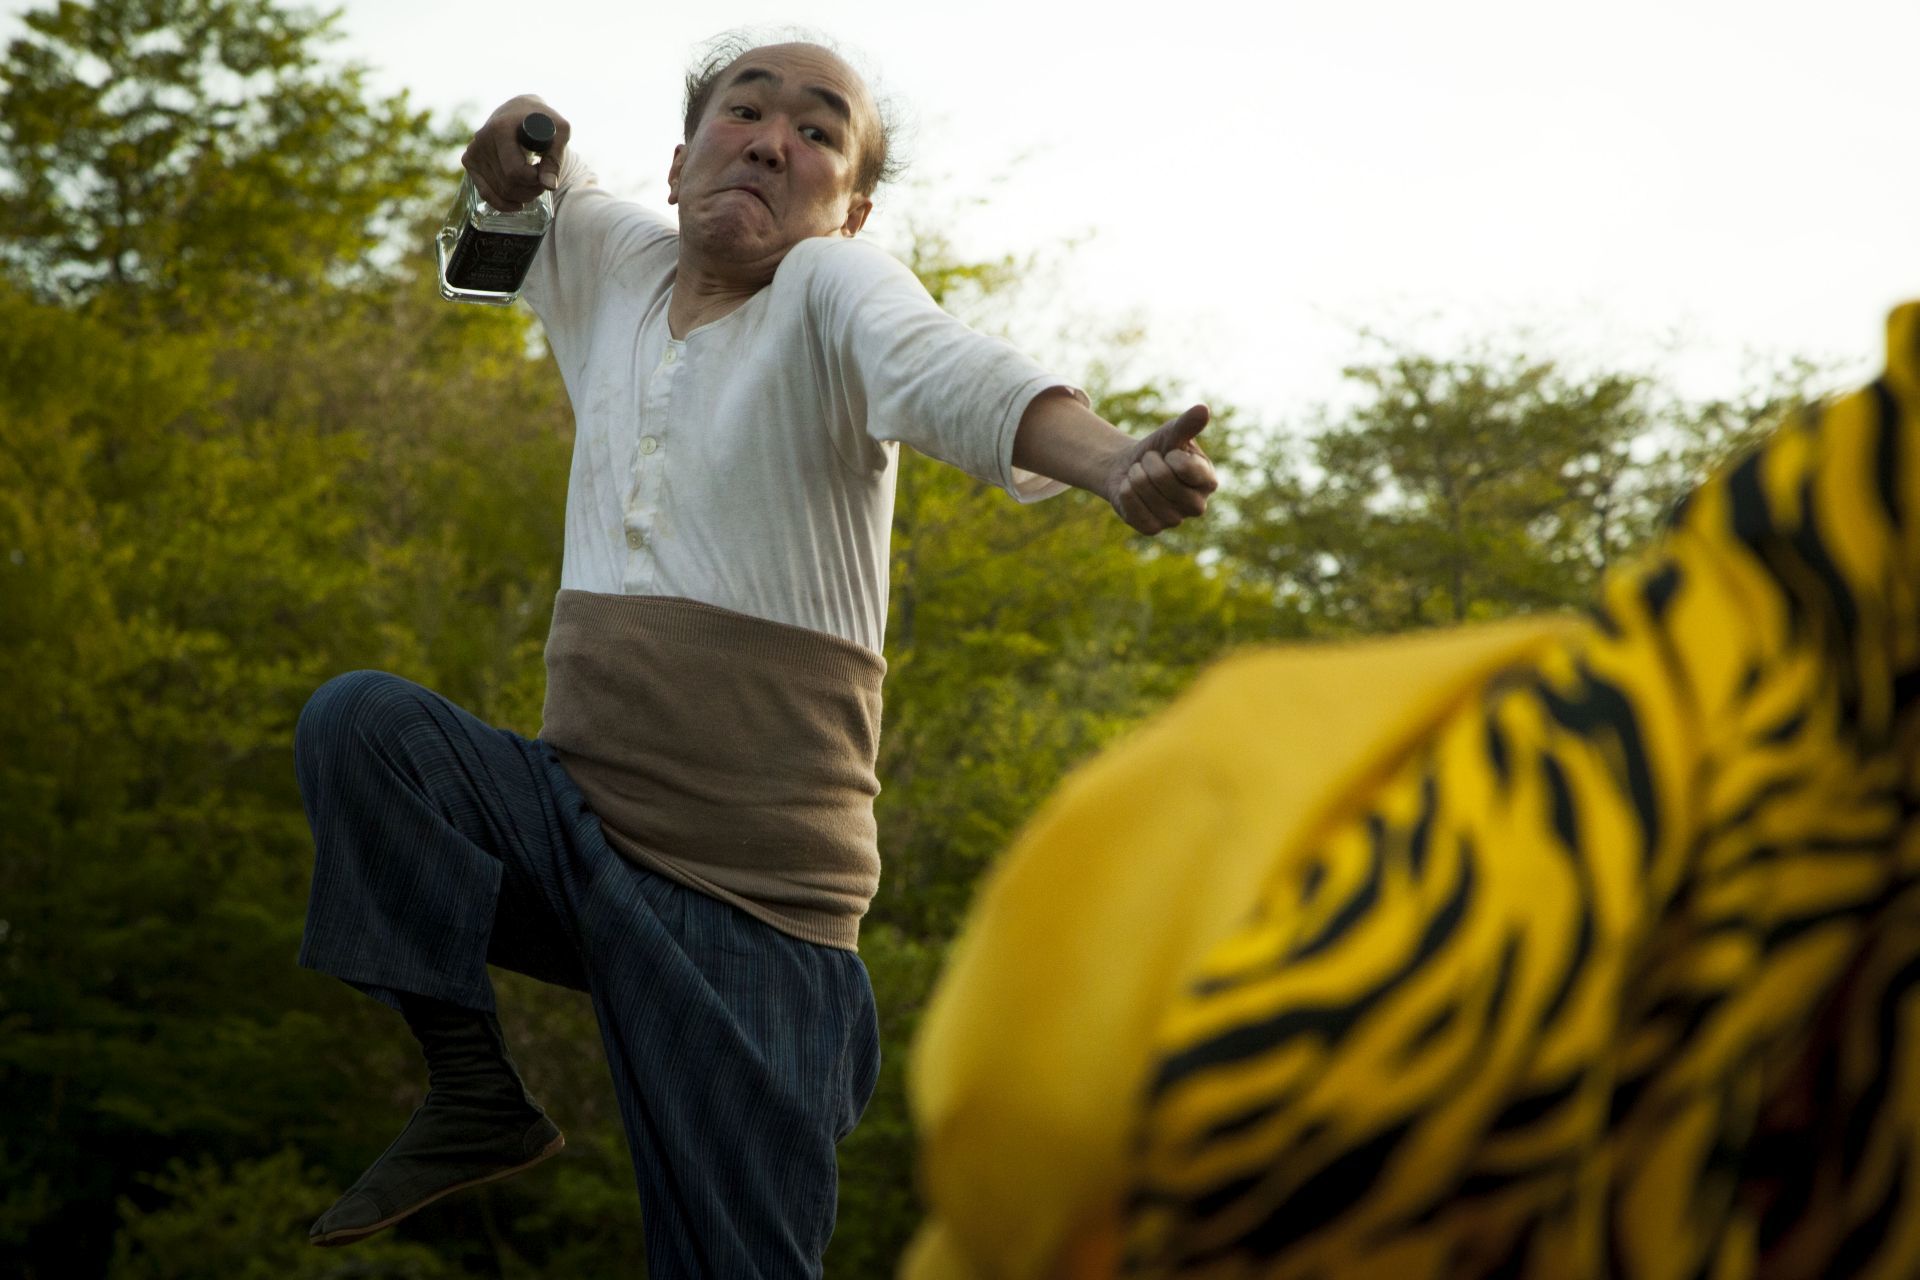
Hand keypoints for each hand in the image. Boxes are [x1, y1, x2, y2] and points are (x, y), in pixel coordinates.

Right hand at [460, 96, 570, 211]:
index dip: (535, 180)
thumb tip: (549, 185)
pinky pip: (485, 193)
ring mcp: (473, 151)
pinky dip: (503, 203)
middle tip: (543, 180)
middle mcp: (482, 139)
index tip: (545, 172)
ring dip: (522, 196)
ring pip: (500, 192)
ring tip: (533, 184)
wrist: (520, 110)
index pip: (515, 171)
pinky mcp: (470, 161)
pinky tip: (518, 204)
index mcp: (500, 129)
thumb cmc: (543, 120)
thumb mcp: (559, 131)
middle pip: (508, 184)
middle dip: (531, 190)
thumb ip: (556, 157)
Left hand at [1107, 405, 1216, 534]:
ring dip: (1135, 475)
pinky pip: (1132, 510)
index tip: (1169, 453)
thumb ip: (1187, 424)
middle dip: (1148, 463)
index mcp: (1208, 481)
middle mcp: (1197, 505)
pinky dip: (1125, 492)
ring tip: (1141, 474)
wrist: (1130, 467)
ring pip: (1144, 492)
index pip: (1185, 467)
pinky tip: (1131, 489)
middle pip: (1163, 479)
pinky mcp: (1153, 529)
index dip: (1169, 454)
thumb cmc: (1158, 449)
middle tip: (1150, 462)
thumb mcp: (1172, 433)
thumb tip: (1203, 409)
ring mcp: (1175, 520)